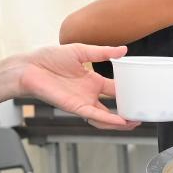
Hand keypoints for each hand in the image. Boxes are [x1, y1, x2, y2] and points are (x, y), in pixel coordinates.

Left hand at [19, 44, 137, 130]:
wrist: (29, 67)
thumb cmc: (48, 58)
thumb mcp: (80, 50)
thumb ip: (102, 52)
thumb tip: (123, 49)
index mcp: (92, 80)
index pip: (115, 88)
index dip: (128, 91)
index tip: (142, 92)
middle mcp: (89, 93)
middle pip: (113, 106)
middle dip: (128, 111)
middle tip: (143, 112)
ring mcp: (82, 102)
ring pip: (105, 116)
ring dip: (120, 121)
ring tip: (135, 122)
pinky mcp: (74, 107)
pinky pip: (94, 116)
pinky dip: (108, 119)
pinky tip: (120, 121)